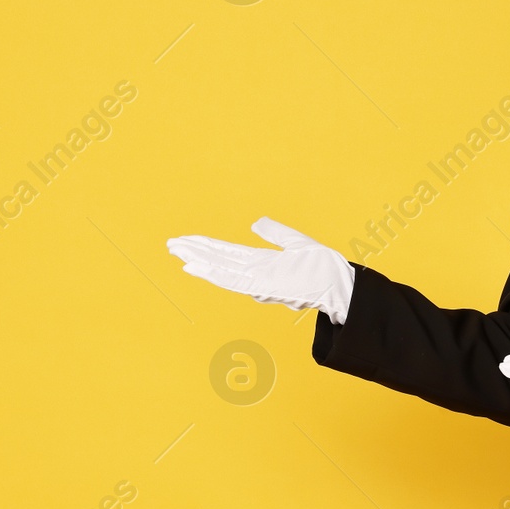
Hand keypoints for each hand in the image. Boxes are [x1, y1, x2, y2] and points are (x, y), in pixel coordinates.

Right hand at [167, 217, 355, 323]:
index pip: (227, 253)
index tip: (186, 240)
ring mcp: (258, 280)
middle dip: (195, 251)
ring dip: (199, 260)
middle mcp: (256, 272)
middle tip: (170, 244)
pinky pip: (233, 279)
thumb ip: (275, 233)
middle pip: (219, 259)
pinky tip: (196, 267)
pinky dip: (213, 273)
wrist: (339, 281)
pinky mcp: (263, 286)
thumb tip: (256, 222)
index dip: (206, 246)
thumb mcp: (295, 243)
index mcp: (262, 263)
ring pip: (221, 269)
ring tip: (177, 252)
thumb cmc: (322, 267)